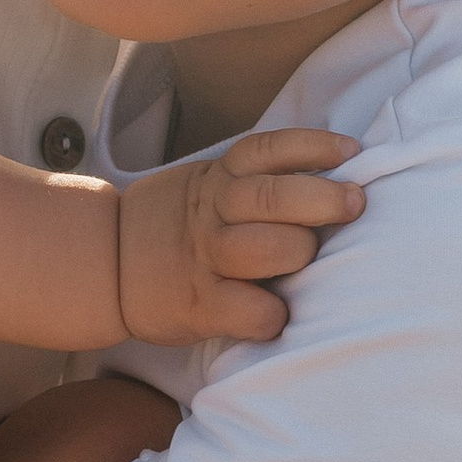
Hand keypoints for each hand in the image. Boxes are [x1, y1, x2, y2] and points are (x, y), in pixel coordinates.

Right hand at [113, 129, 363, 346]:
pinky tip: (281, 313)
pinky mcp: (200, 305)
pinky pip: (250, 311)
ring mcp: (206, 260)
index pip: (268, 150)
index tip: (352, 152)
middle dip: (325, 199)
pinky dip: (274, 314)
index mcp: (217, 179)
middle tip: (355, 204)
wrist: (107, 264)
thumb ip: (252, 179)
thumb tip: (333, 174)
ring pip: (264, 248)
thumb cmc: (175, 225)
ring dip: (298, 252)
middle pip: (273, 197)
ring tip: (309, 259)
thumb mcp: (204, 184)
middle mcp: (213, 213)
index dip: (314, 147)